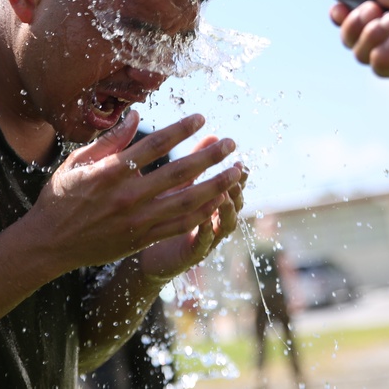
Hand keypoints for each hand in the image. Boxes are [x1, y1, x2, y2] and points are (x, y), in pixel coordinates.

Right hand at [31, 111, 244, 272]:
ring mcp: (137, 220)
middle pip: (179, 172)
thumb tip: (135, 115)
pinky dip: (204, 213)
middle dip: (209, 156)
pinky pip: (180, 226)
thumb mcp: (77, 162)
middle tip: (231, 142)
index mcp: (109, 172)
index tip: (201, 117)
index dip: (180, 129)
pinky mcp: (142, 239)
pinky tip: (221, 201)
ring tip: (237, 171)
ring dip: (216, 185)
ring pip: (187, 201)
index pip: (154, 145)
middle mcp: (127, 196)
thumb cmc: (60, 197)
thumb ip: (109, 140)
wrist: (49, 244)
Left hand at [135, 143, 247, 282]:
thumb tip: (212, 133)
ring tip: (226, 193)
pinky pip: (203, 243)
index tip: (239, 160)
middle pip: (236, 202)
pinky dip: (208, 231)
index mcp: (212, 200)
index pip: (233, 184)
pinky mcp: (192, 254)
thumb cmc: (164, 213)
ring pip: (226, 223)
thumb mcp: (179, 185)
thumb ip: (194, 161)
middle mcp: (215, 218)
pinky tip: (206, 218)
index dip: (239, 173)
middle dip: (238, 187)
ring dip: (229, 208)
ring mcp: (207, 238)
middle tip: (238, 172)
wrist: (148, 253)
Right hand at [314, 0, 388, 76]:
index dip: (339, 15)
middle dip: (357, 24)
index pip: (340, 16)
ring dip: (373, 36)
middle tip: (380, 9)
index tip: (343, 6)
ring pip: (359, 54)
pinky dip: (384, 54)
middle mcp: (381, 23)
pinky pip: (378, 68)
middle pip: (346, 37)